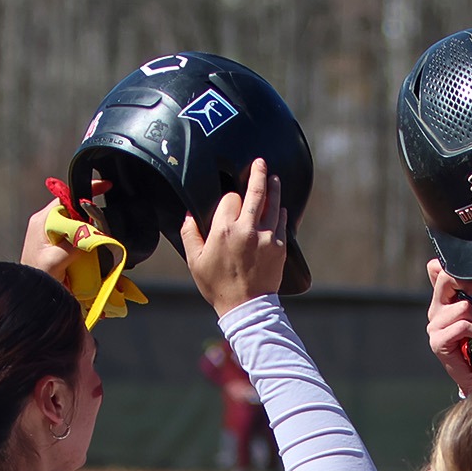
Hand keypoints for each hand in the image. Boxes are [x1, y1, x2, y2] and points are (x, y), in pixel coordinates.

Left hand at [21, 179, 109, 277]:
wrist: (31, 295)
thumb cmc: (36, 278)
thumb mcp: (54, 261)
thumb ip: (73, 245)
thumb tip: (91, 235)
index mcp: (42, 221)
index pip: (66, 198)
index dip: (85, 191)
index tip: (104, 187)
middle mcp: (47, 224)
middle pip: (76, 210)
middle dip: (91, 218)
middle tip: (102, 232)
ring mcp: (54, 235)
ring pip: (80, 225)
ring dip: (90, 234)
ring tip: (94, 250)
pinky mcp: (61, 247)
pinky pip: (79, 239)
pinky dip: (88, 245)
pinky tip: (90, 257)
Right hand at [184, 158, 287, 316]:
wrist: (246, 307)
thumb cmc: (218, 285)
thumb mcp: (195, 261)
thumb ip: (190, 234)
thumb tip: (188, 215)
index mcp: (224, 230)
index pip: (230, 199)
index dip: (229, 197)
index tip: (229, 202)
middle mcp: (247, 229)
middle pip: (256, 192)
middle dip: (259, 174)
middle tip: (261, 163)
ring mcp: (267, 238)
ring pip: (273, 204)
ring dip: (274, 188)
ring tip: (274, 178)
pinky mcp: (280, 248)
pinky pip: (283, 223)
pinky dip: (282, 212)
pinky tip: (281, 207)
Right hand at [426, 258, 471, 390]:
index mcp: (444, 301)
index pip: (436, 270)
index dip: (454, 269)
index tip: (471, 283)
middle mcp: (435, 311)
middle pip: (446, 279)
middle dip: (469, 289)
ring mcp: (434, 326)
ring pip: (463, 306)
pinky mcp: (437, 341)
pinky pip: (462, 325)